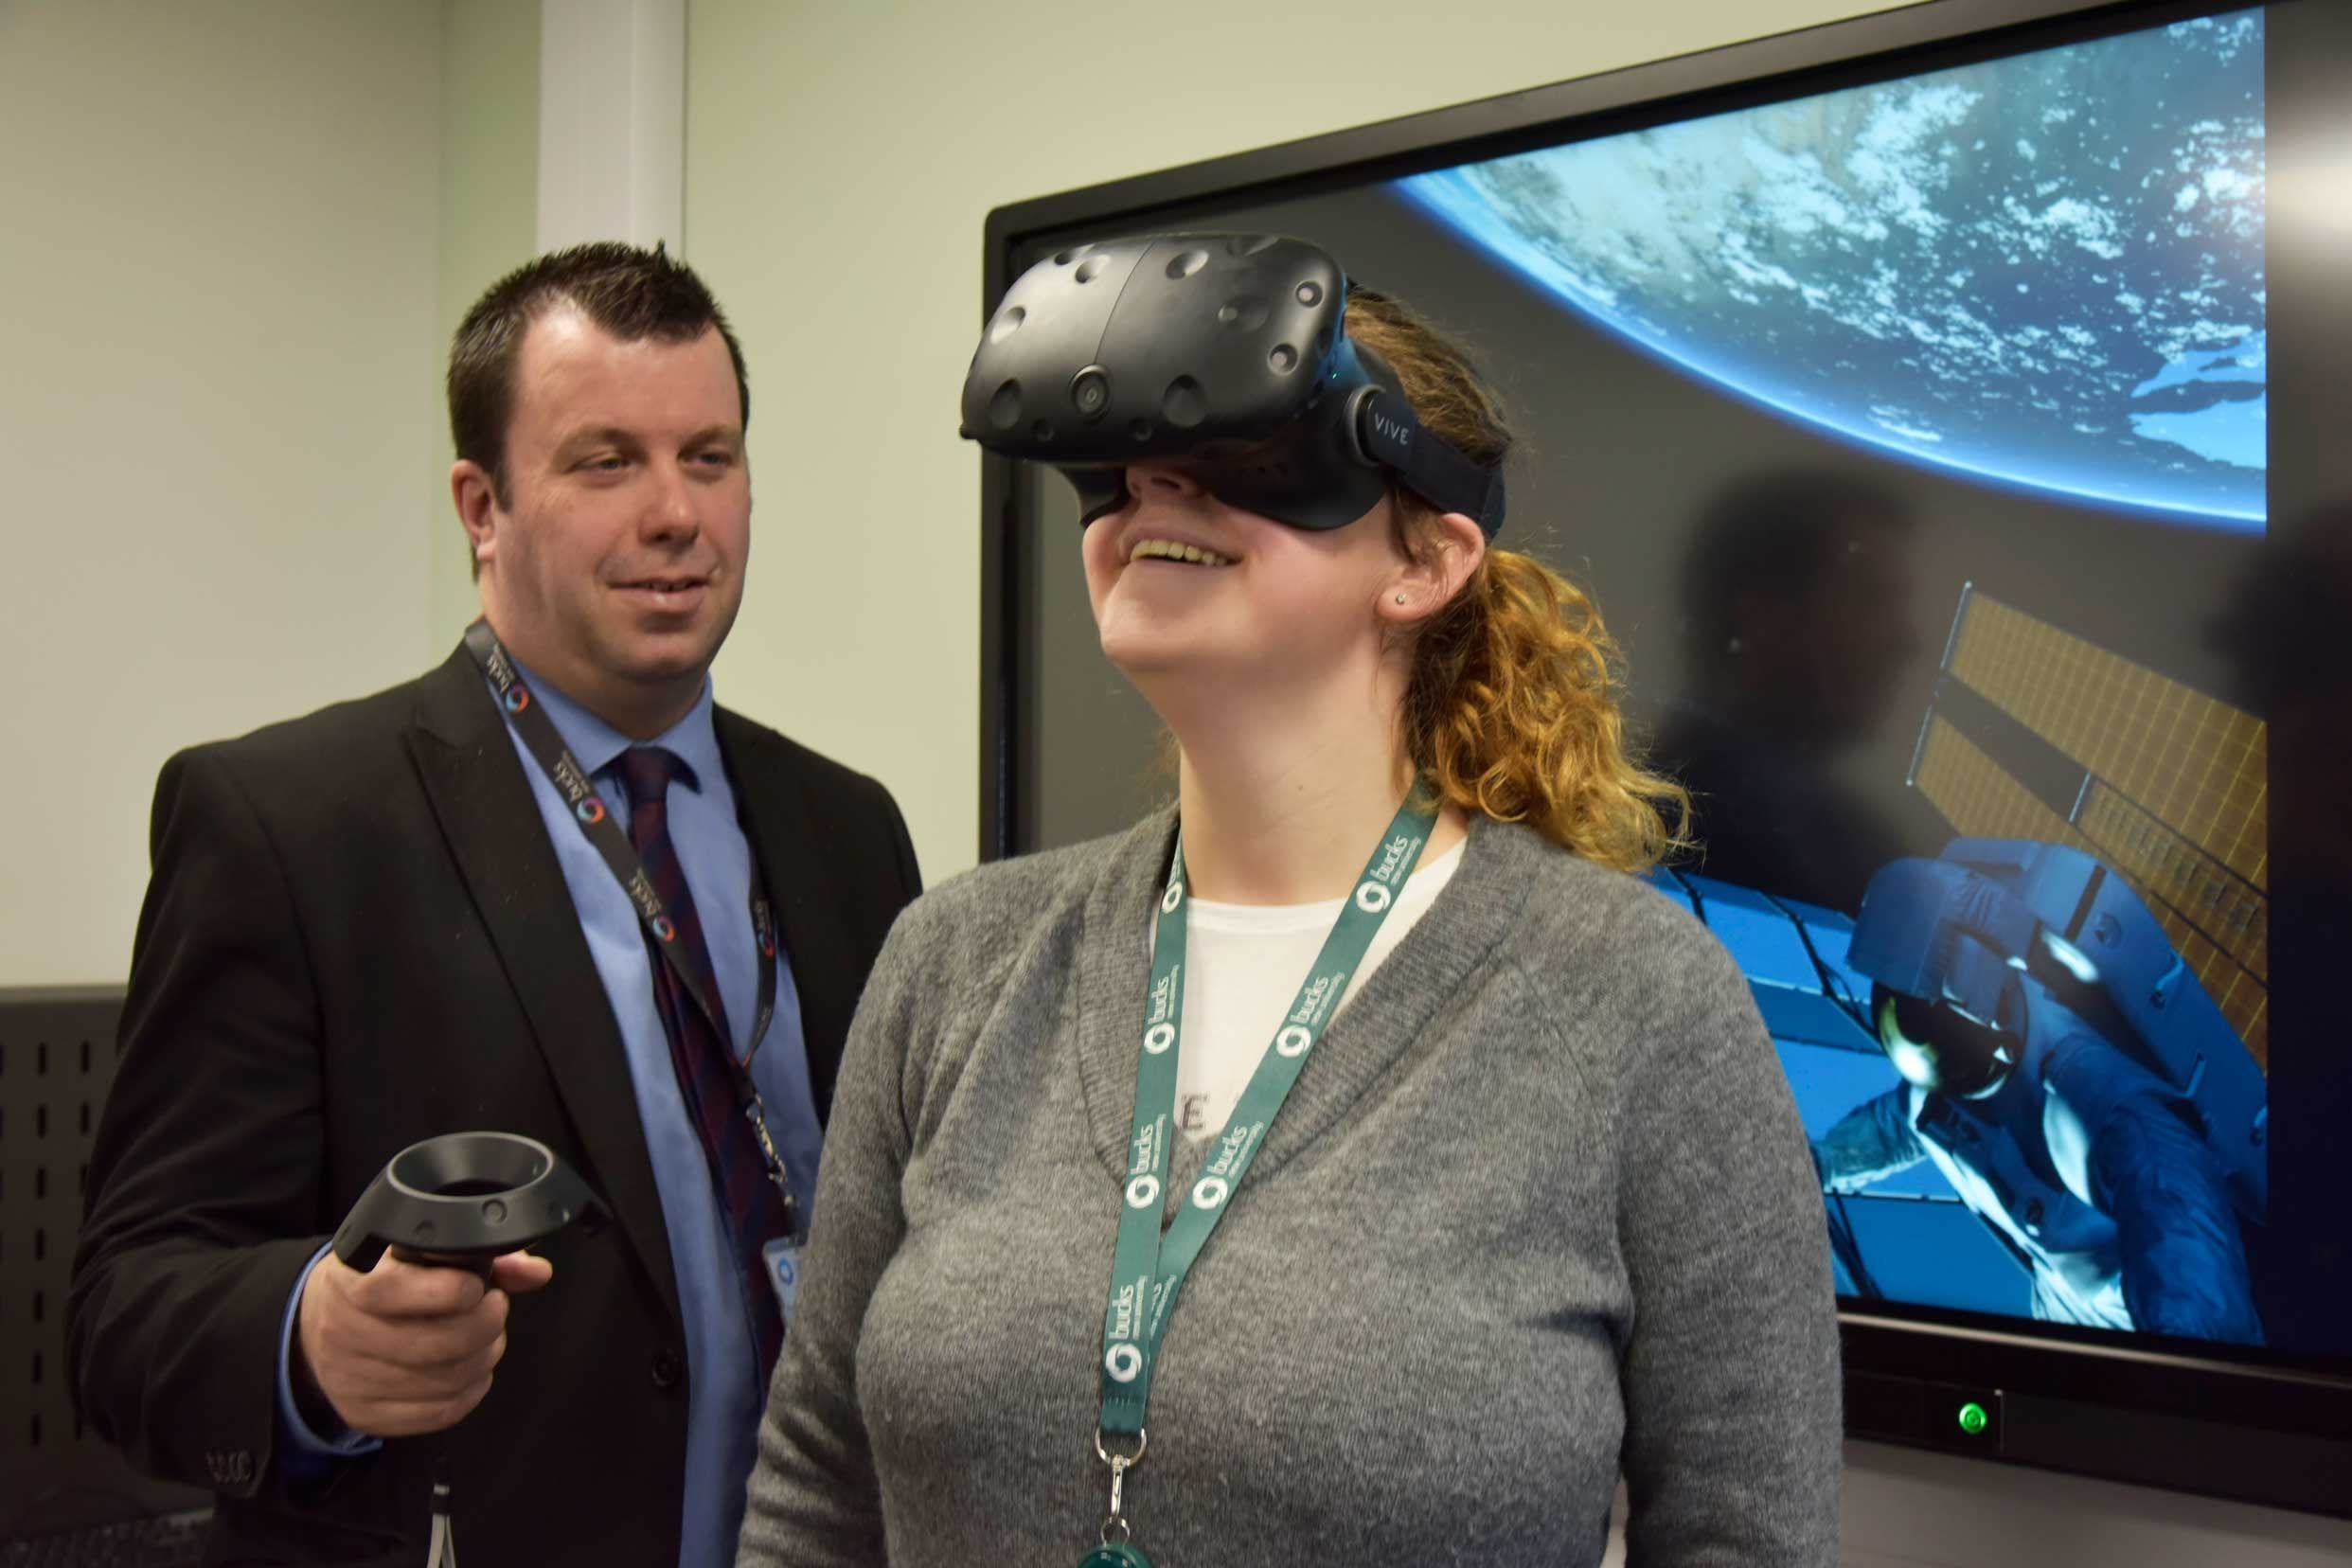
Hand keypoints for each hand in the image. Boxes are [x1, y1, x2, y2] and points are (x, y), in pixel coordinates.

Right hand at [292, 1249, 552, 1438]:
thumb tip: (534, 1271)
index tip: (478, 1285)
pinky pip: (436, 1413)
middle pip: (429, 1344)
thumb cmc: (379, 1282)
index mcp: (350, 1283)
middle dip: (483, 1325)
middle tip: (496, 1309)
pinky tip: (475, 1370)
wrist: (319, 1326)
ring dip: (483, 1358)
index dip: (447, 1290)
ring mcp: (351, 1380)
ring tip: (490, 1338)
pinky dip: (470, 1392)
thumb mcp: (410, 1255)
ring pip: (440, 1381)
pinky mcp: (365, 1414)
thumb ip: (474, 1255)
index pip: (392, 1291)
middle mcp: (342, 1333)